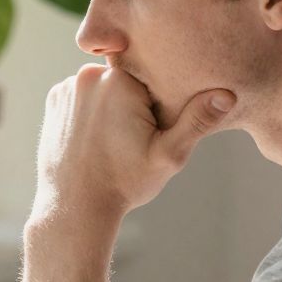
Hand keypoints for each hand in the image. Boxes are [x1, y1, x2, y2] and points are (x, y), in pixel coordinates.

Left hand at [30, 63, 235, 227]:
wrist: (74, 206)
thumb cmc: (124, 184)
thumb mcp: (169, 156)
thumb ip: (197, 122)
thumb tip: (227, 94)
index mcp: (121, 80)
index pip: (153, 76)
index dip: (157, 104)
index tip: (151, 131)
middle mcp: (91, 75)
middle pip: (127, 79)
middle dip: (134, 103)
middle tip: (132, 139)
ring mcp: (68, 86)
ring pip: (104, 86)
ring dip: (111, 104)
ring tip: (112, 141)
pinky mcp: (54, 100)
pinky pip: (82, 95)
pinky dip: (90, 110)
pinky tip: (93, 138)